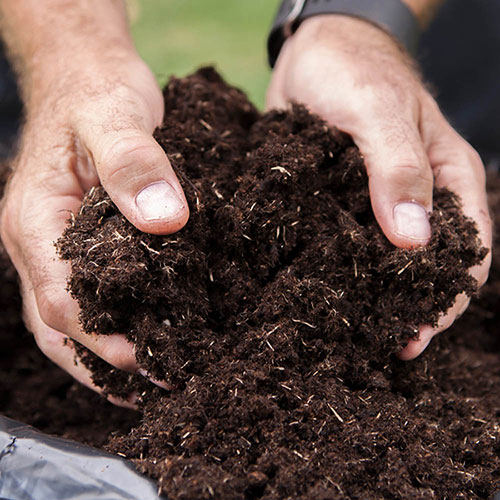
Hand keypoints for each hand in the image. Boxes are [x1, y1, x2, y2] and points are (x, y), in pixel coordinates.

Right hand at [0, 54, 187, 405]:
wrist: (86, 77)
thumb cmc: (95, 92)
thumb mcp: (114, 116)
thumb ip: (133, 164)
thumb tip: (165, 220)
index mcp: (36, 222)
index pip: (61, 302)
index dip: (103, 340)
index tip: (150, 360)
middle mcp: (38, 245)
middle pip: (59, 326)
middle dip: (103, 365)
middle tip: (159, 385)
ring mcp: (55, 248)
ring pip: (68, 320)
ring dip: (103, 356)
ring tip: (151, 381)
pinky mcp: (80, 243)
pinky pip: (87, 297)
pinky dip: (111, 326)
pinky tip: (143, 338)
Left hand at [267, 15, 491, 358]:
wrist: (314, 53)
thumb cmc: (355, 71)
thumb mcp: (380, 112)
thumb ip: (400, 170)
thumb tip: (414, 242)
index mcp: (448, 179)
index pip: (467, 252)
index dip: (447, 299)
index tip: (417, 336)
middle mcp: (417, 197)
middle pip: (425, 267)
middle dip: (410, 308)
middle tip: (384, 346)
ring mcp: (376, 203)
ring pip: (384, 262)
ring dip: (374, 297)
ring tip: (353, 333)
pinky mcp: (341, 203)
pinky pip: (346, 244)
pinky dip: (340, 271)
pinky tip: (322, 293)